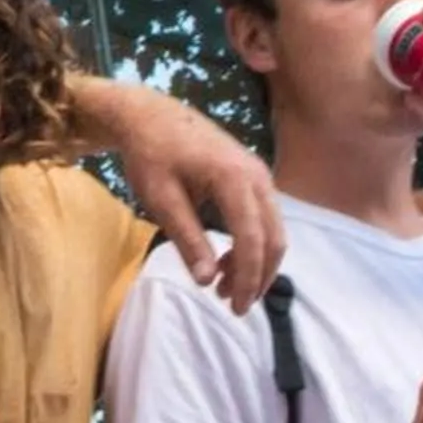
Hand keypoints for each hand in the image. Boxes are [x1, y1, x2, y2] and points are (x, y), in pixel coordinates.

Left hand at [85, 83, 285, 313]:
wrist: (149, 115)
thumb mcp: (160, 199)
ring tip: (225, 287)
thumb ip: (187, 239)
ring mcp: (258, 174)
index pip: (251, 240)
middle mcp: (256, 175)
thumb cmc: (151, 154)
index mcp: (234, 178)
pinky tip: (226, 260)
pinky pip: (264, 218)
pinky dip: (253, 244)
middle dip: (257, 277)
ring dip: (256, 263)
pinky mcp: (252, 176)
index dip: (246, 278)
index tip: (233, 307)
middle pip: (273, 238)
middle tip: (233, 306)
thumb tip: (207, 281)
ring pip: (273, 230)